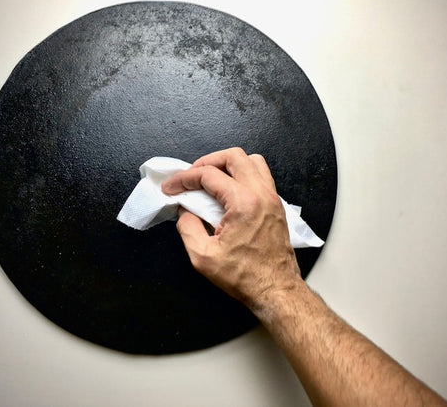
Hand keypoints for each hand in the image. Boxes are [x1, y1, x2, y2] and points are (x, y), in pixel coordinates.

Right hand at [161, 147, 302, 308]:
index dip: (184, 178)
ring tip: (210, 179)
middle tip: (190, 176)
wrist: (275, 290)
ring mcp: (272, 198)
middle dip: (206, 162)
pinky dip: (241, 175)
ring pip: (251, 161)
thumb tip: (184, 211)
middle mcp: (261, 194)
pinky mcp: (275, 206)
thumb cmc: (245, 277)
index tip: (171, 186)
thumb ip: (187, 227)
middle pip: (233, 156)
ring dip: (228, 165)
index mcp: (244, 203)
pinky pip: (260, 176)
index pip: (209, 175)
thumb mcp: (203, 256)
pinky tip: (228, 191)